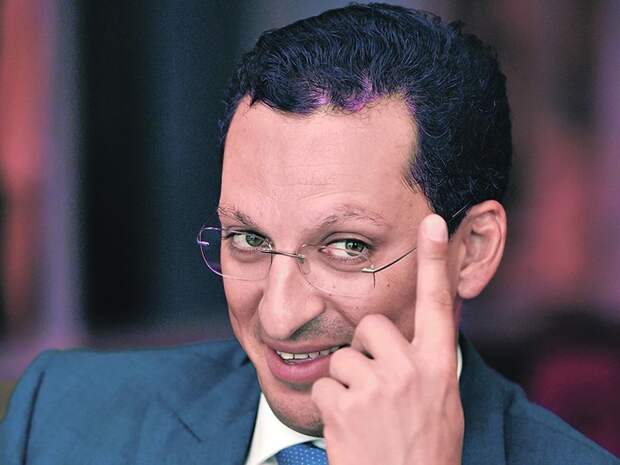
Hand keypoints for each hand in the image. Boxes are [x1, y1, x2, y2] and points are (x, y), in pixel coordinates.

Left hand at [311, 214, 463, 464]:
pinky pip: (323, 385)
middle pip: (371, 325)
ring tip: (364, 415)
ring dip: (347, 382)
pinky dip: (329, 405)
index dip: (436, 260)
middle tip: (375, 385)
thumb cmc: (423, 452)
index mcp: (439, 367)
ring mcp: (377, 387)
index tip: (434, 221)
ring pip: (343, 356)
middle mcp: (411, 370)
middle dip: (366, 349)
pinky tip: (347, 429)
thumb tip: (409, 340)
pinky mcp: (344, 406)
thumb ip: (425, 366)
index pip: (439, 303)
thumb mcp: (441, 404)